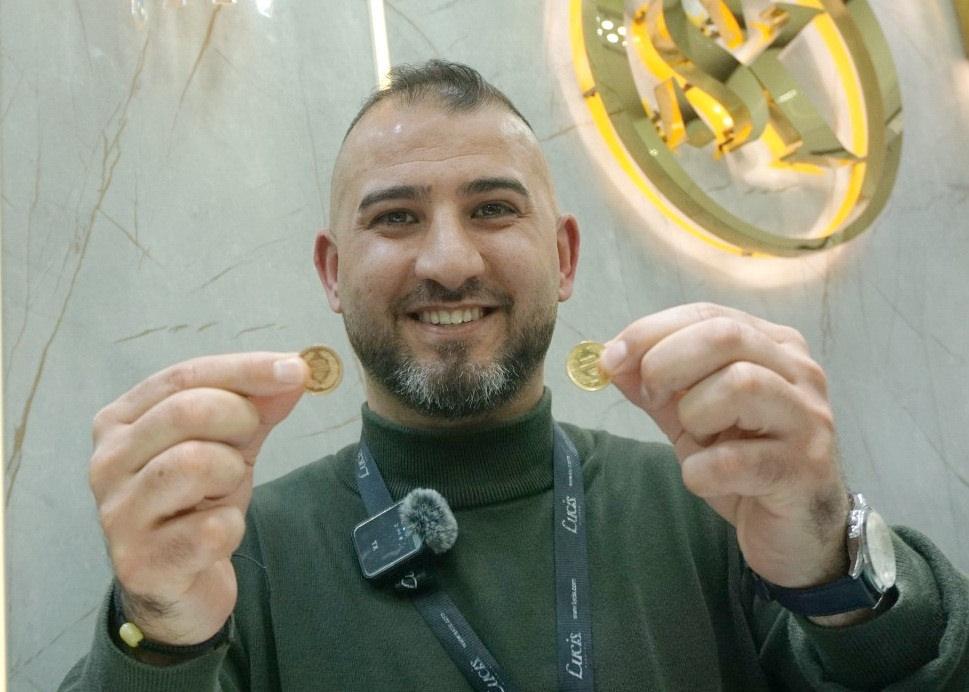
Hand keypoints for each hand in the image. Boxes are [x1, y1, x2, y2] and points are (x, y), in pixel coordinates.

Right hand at [89, 352, 307, 645]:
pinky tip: (218, 535)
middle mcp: (107, 462)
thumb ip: (257, 405)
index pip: (183, 377)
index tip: (296, 368)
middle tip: (249, 442)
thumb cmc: (196, 503)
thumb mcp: (229, 444)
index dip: (244, 369)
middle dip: (239, 419)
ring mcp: (118, 514)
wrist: (178, 588)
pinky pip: (212, 528)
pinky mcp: (142, 563)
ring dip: (231, 473)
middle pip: (185, 411)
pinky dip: (232, 527)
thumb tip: (295, 369)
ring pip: (194, 463)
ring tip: (224, 492)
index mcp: (120, 422)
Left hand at [600, 303, 849, 589]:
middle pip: (725, 336)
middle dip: (667, 362)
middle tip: (650, 397)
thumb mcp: (690, 415)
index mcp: (773, 346)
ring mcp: (807, 419)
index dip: (651, 331)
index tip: (611, 358)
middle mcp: (799, 373)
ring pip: (740, 384)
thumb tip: (610, 357)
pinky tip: (705, 479)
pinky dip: (703, 471)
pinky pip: (736, 459)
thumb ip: (655, 384)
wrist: (797, 530)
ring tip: (697, 441)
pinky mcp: (804, 469)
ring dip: (695, 414)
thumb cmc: (743, 462)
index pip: (707, 314)